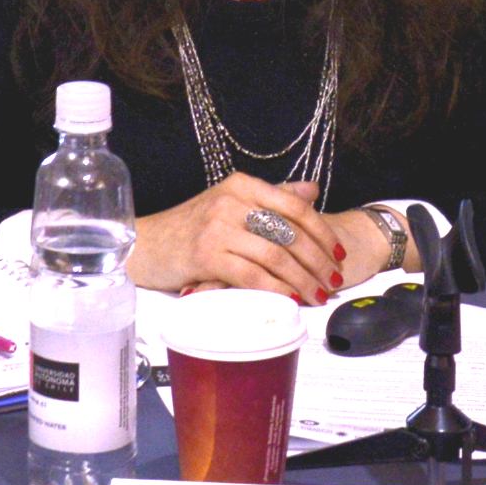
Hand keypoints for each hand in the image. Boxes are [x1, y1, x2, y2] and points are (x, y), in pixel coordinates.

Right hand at [128, 172, 346, 301]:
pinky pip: (250, 275)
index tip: (339, 254)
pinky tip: (289, 299)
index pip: (295, 206)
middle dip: (318, 261)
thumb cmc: (189, 227)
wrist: (146, 243)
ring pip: (274, 256)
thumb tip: (311, 192)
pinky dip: (275, 288)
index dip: (322, 232)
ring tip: (317, 295)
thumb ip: (271, 197)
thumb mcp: (230, 203)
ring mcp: (217, 227)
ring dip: (302, 280)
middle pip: (289, 233)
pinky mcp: (206, 255)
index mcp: (242, 185)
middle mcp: (231, 201)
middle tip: (334, 281)